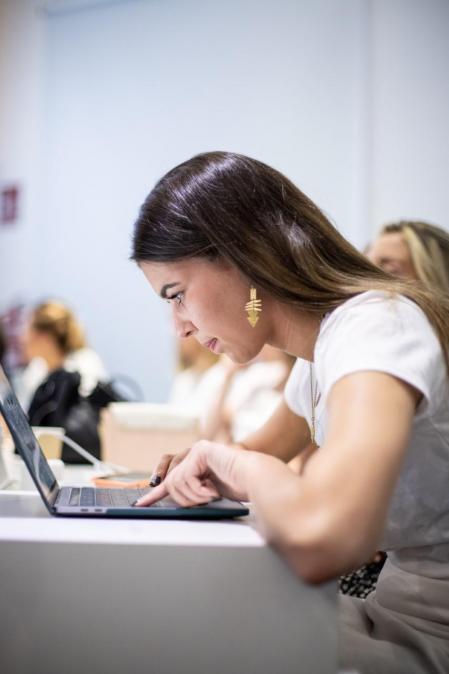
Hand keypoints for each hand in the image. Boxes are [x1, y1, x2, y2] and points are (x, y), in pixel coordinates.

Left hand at [135, 440, 252, 506]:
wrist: (256, 479)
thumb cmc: (239, 486)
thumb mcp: (208, 492)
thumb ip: (192, 491)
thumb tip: (172, 500)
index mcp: (195, 465)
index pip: (168, 475)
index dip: (154, 492)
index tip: (141, 503)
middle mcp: (194, 454)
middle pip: (170, 482)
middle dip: (184, 498)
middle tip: (202, 502)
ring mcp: (197, 450)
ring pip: (175, 481)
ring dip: (193, 496)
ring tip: (211, 497)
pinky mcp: (201, 450)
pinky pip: (185, 477)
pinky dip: (198, 490)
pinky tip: (212, 491)